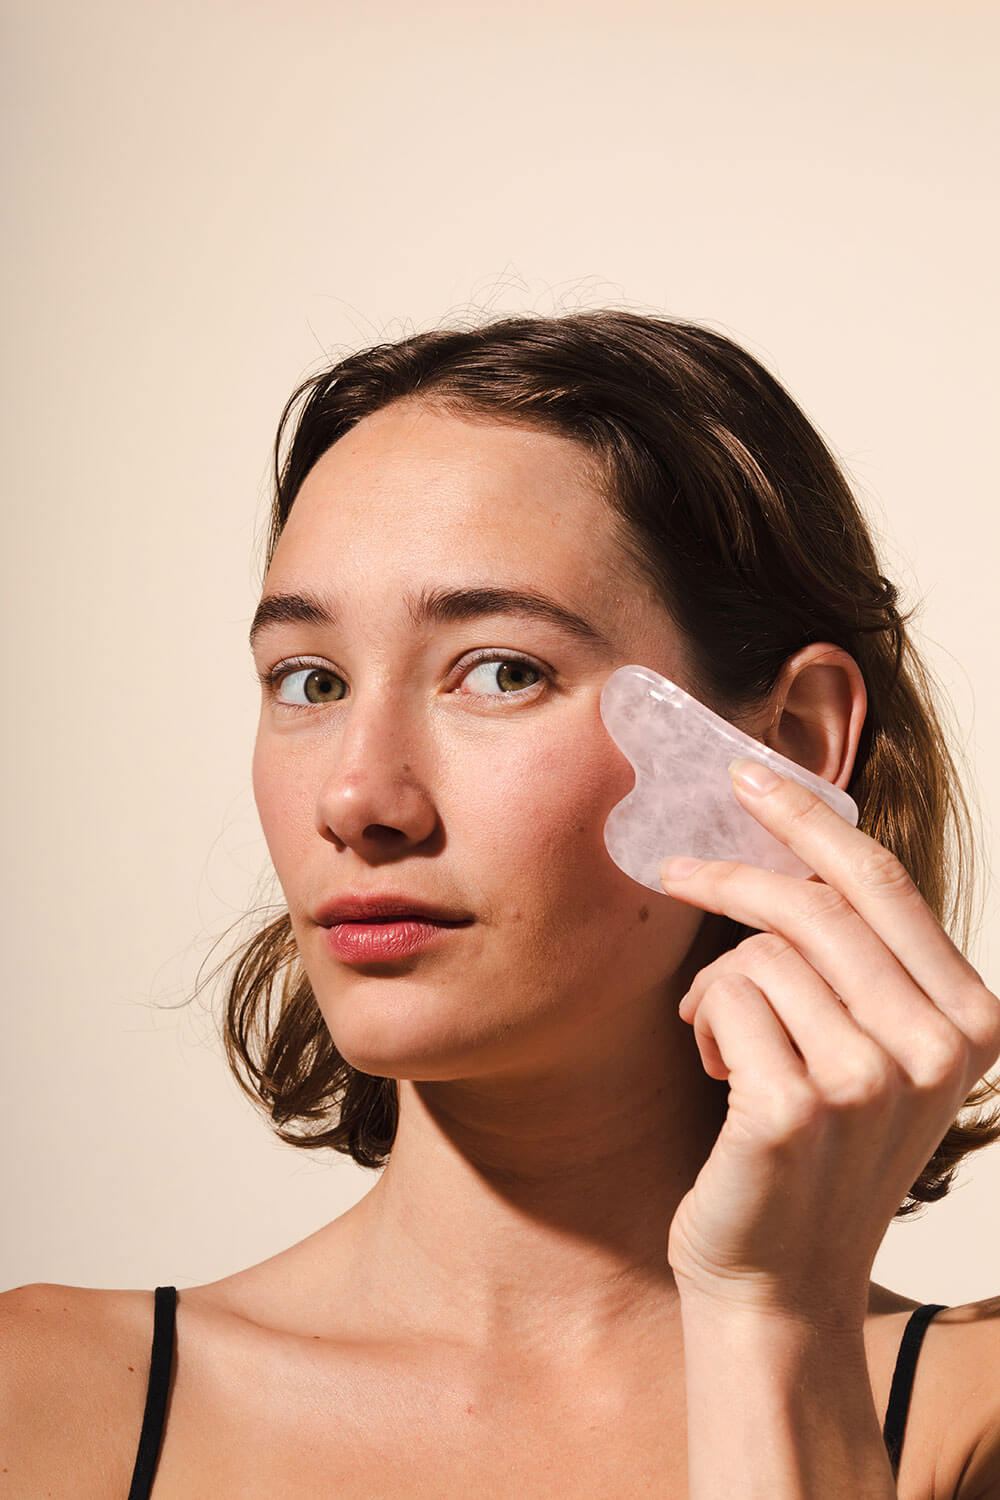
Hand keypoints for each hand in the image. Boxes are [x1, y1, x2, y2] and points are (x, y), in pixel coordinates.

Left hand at [659, 758, 999, 1320]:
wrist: (777, 1277)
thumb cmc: (812, 1148)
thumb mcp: (868, 1044)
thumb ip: (858, 957)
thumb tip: (789, 837)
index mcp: (970, 1017)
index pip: (884, 882)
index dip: (809, 818)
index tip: (747, 776)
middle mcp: (937, 1045)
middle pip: (815, 903)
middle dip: (731, 873)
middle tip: (674, 868)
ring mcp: (871, 1078)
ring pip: (761, 951)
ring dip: (719, 984)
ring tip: (724, 1042)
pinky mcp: (797, 1105)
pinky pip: (724, 996)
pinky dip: (703, 1021)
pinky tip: (717, 1071)